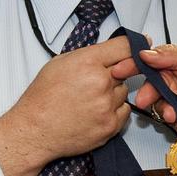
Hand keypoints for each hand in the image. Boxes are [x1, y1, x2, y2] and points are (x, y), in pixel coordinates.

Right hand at [0, 36, 132, 175]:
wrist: (34, 130)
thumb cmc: (43, 98)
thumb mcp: (60, 63)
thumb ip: (89, 54)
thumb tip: (111, 50)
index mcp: (87, 62)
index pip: (125, 46)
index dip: (135, 45)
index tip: (142, 46)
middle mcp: (100, 83)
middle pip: (127, 70)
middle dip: (114, 74)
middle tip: (95, 81)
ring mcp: (107, 105)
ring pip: (125, 91)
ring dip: (113, 93)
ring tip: (90, 99)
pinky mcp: (110, 125)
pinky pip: (125, 111)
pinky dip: (114, 110)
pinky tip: (95, 111)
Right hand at [126, 44, 176, 134]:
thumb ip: (168, 56)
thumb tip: (144, 54)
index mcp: (167, 66)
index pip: (144, 65)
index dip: (130, 67)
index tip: (119, 70)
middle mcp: (167, 84)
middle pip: (148, 90)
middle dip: (144, 96)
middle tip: (144, 100)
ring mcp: (174, 101)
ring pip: (159, 108)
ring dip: (163, 111)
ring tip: (174, 113)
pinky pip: (176, 124)